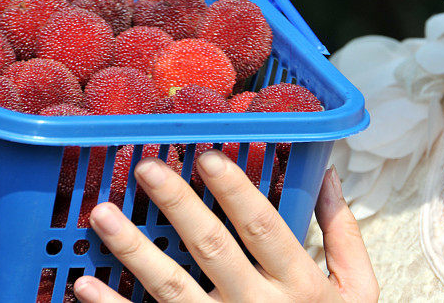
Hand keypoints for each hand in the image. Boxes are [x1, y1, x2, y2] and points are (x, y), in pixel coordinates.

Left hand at [73, 149, 378, 301]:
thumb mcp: (358, 290)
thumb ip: (343, 234)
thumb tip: (327, 174)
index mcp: (299, 283)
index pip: (262, 226)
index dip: (234, 189)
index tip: (207, 154)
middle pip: (210, 247)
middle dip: (177, 204)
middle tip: (146, 167)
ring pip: (171, 287)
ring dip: (133, 250)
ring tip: (102, 215)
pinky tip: (84, 285)